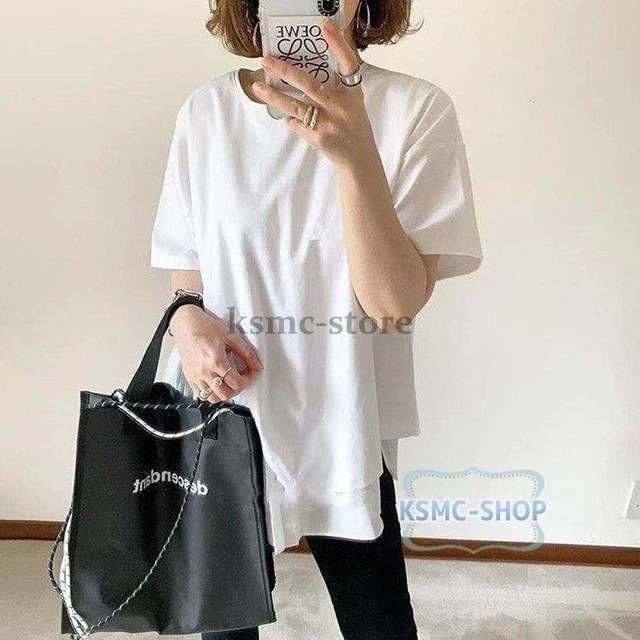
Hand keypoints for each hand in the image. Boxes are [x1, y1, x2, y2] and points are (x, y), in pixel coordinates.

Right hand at [170, 305, 262, 401]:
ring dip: (224, 393)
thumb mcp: (231, 337)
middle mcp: (205, 372)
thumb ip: (247, 353)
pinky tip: (217, 383)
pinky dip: (211, 393)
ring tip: (228, 383)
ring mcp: (195, 376)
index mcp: (216, 361)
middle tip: (240, 378)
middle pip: (225, 394)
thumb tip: (258, 367)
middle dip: (237, 389)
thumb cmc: (207, 328)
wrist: (186, 325)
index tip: (249, 373)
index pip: (237, 382)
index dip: (247, 380)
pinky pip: (201, 395)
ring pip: (213, 398)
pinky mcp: (189, 378)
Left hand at [252, 18, 377, 171]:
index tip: (324, 24)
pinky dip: (292, 119)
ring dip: (274, 96)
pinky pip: (296, 123)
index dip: (337, 42)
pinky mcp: (319, 138)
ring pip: (295, 105)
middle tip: (266, 60)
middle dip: (284, 70)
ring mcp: (329, 123)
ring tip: (258, 86)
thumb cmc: (352, 126)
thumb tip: (302, 73)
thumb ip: (335, 88)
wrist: (358, 159)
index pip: (347, 62)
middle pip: (308, 83)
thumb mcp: (351, 103)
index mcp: (352, 93)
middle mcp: (342, 106)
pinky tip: (293, 119)